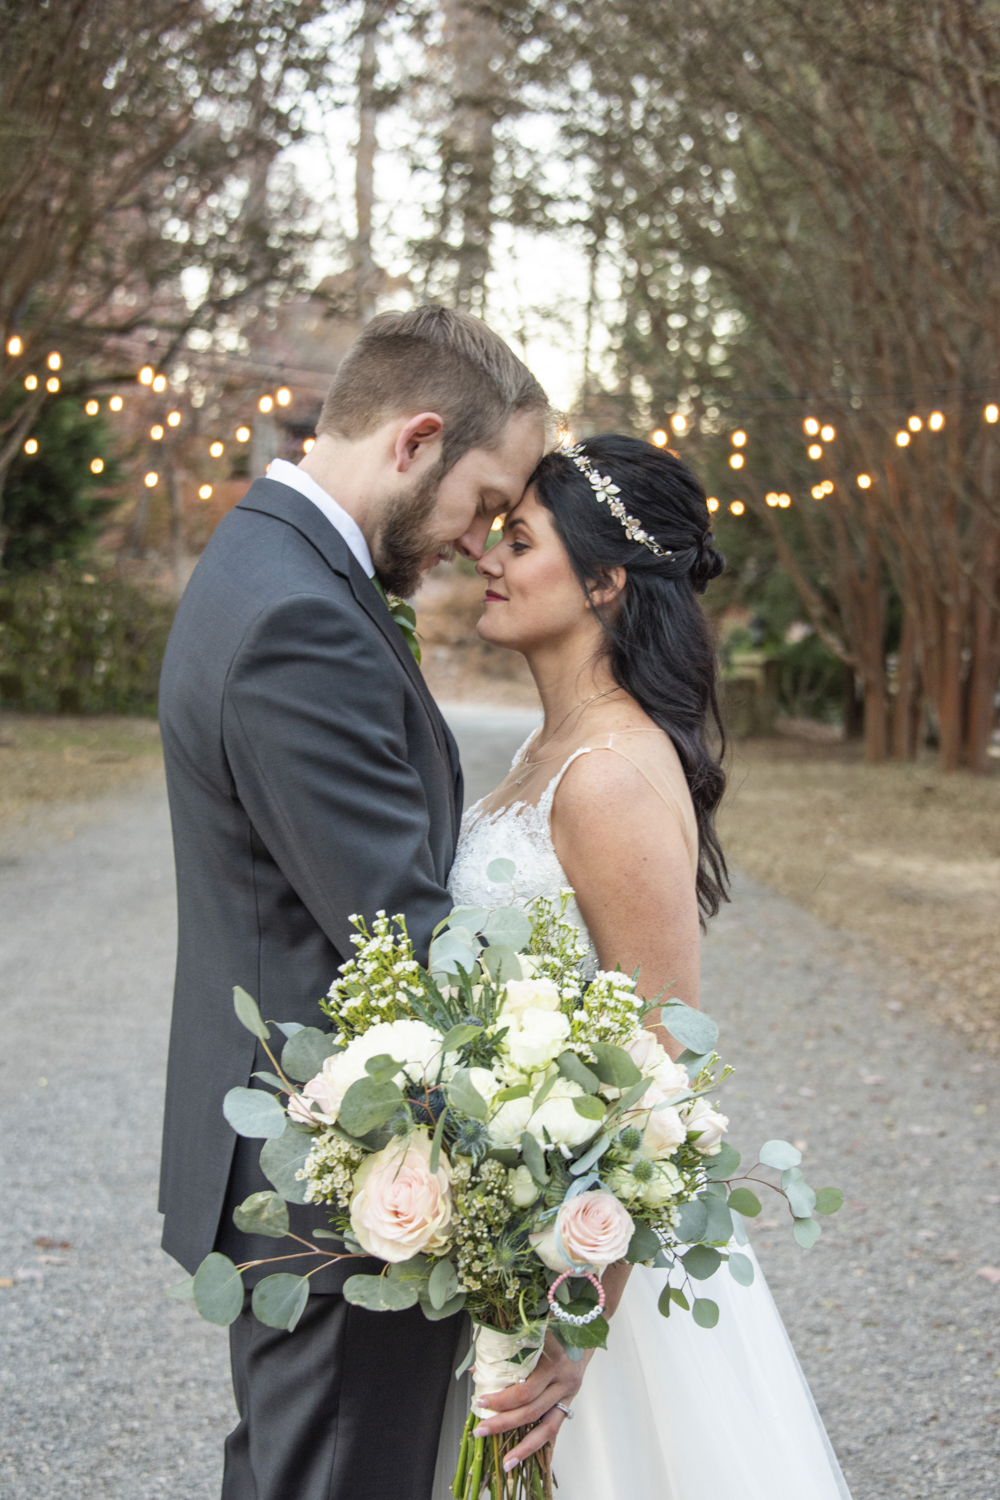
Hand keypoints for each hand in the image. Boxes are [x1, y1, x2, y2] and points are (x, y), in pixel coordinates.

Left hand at [472, 1331, 591, 1471]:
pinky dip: (543, 1445)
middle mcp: (562, 1379)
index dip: (502, 1399)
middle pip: (532, 1409)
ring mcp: (568, 1392)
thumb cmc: (554, 1324)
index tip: (480, 1401)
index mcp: (552, 1359)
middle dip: (504, 1422)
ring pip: (547, 1426)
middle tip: (481, 1430)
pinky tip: (529, 1460)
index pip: (525, 1388)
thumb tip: (477, 1372)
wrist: (587, 1326)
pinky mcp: (570, 1400)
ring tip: (506, 1463)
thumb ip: (506, 1349)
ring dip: (524, 1446)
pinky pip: (557, 1427)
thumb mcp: (532, 1331)